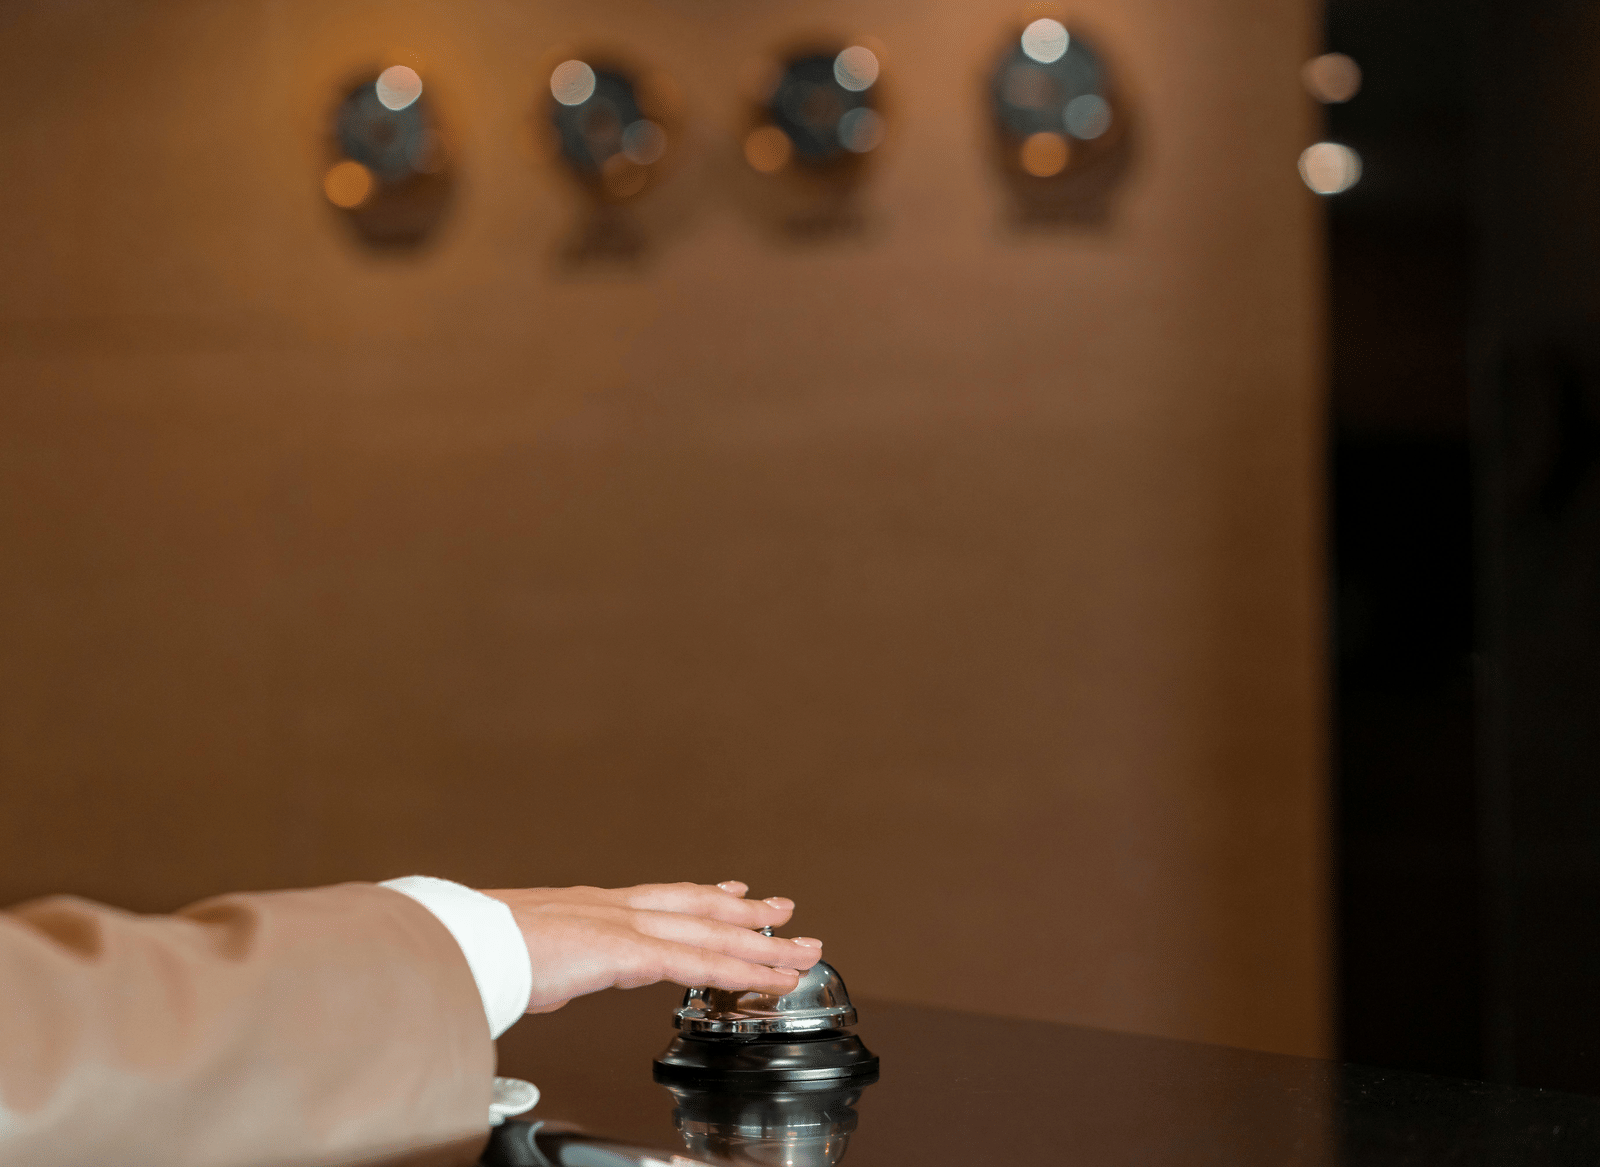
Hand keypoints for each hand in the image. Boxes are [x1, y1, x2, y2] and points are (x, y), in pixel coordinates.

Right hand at [480, 881, 823, 1013]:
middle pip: (696, 906)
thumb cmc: (473, 952)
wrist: (458, 943)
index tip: (732, 893)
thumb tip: (543, 981)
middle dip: (746, 913)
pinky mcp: (627, 951)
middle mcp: (613, 909)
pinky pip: (698, 962)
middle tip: (786, 912)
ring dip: (761, 944)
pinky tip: (768, 977)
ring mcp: (623, 926)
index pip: (659, 898)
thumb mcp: (518, 958)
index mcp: (586, 910)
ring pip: (710, 932)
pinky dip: (740, 969)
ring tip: (801, 950)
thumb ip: (545, 969)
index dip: (702, 896)